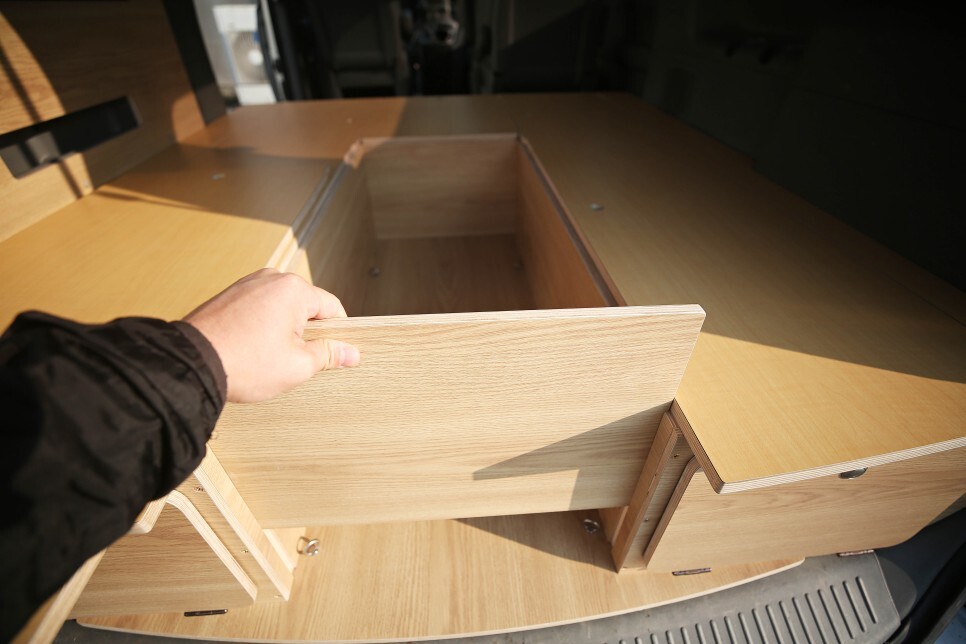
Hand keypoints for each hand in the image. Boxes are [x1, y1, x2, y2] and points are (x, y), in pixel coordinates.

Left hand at [184, 269, 359, 402]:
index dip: (338, 332)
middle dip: (307, 332)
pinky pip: (258, 309)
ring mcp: (246, 285)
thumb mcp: (298, 365)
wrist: (191, 365)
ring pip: (281, 308)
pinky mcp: (228, 295)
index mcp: (293, 289)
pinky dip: (262, 327)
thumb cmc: (243, 363)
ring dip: (283, 330)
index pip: (331, 307)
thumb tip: (351, 353)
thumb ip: (329, 355)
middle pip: (305, 306)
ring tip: (269, 357)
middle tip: (297, 360)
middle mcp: (270, 278)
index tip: (335, 352)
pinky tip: (253, 350)